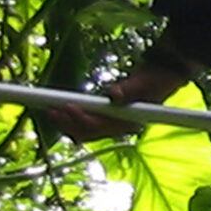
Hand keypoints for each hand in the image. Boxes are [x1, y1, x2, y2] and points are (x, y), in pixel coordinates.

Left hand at [52, 67, 188, 142]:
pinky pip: (86, 124)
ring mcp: (111, 123)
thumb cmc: (155, 80)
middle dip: (68, 123)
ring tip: (51, 112)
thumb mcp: (145, 83)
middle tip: (51, 111)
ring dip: (67, 123)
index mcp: (127, 123)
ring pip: (84, 130)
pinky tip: (61, 111)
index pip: (99, 126)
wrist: (160, 77)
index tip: (68, 106)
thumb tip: (113, 95)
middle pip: (88, 132)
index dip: (80, 119)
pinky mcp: (106, 118)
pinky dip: (73, 119)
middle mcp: (118, 127)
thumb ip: (129, 89)